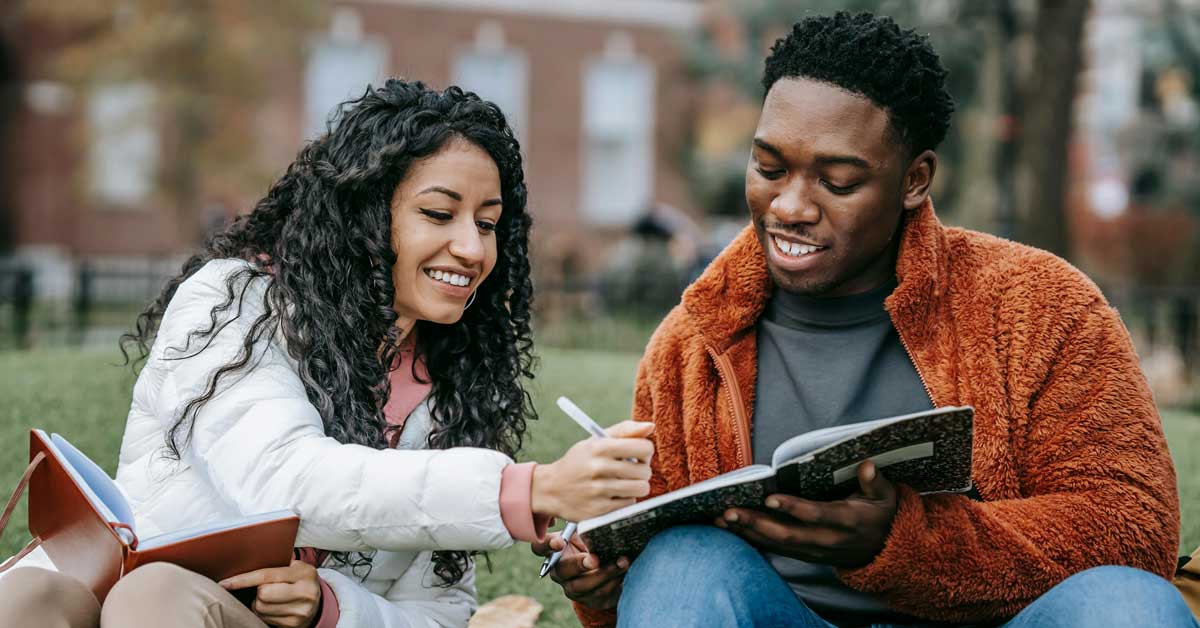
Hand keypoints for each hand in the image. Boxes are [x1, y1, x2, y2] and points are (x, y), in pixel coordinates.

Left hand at [220, 560, 321, 627]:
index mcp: (304, 573)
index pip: (267, 576)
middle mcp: (305, 593)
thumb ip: (277, 565)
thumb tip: (244, 565)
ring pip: (261, 608)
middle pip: (262, 595)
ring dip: (259, 603)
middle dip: (258, 591)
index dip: (243, 580)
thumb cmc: (300, 579)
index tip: (225, 583)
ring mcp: (300, 611)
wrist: (318, 600)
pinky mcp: (294, 624)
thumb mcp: (295, 567)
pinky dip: (264, 613)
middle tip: (265, 588)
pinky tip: (274, 607)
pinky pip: (266, 619)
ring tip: (271, 597)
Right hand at [531, 531, 628, 609]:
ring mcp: (571, 587)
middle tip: (594, 559)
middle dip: (579, 564)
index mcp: (554, 551)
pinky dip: (613, 581)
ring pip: (582, 585)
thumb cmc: (592, 544)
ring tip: (621, 562)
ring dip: (603, 574)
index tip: (560, 542)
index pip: (540, 548)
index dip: (546, 545)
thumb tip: (600, 518)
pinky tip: (623, 569)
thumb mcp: (587, 533)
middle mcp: (558, 571)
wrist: (607, 569)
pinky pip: (598, 593)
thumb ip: (587, 528)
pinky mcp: (587, 599)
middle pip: (562, 570)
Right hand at [532, 421, 653, 521]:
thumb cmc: (580, 461)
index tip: (638, 454)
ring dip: (637, 486)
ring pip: (640, 489)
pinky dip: (625, 500)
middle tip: (631, 470)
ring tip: (625, 483)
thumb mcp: (596, 440)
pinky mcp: (599, 510)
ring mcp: (598, 491)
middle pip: (645, 471)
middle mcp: (598, 468)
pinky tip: (614, 494)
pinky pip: (629, 504)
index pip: (643, 448)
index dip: (645, 451)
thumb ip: (625, 430)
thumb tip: (650, 426)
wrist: (551, 489)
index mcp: (600, 447)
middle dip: (642, 470)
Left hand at [715, 461, 897, 567]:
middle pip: (787, 535)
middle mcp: (827, 540)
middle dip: (756, 523)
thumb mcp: (886, 498)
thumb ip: (876, 482)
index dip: (793, 508)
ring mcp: (815, 551)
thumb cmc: (881, 515)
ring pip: (777, 545)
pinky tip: (731, 530)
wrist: (885, 551)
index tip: (770, 497)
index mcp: (847, 521)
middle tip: (729, 511)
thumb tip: (866, 465)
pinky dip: (753, 540)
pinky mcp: (806, 555)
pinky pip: (776, 550)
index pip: (816, 515)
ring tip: (720, 519)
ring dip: (748, 532)